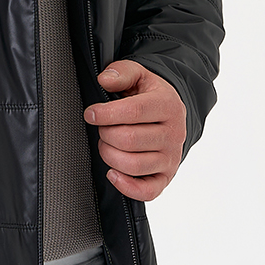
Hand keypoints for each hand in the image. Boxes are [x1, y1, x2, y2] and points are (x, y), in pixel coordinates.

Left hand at [84, 60, 186, 201]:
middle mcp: (173, 133)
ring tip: (106, 144)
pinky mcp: (166, 177)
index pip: (134, 112)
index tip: (90, 114)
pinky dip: (126, 186)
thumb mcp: (138, 75)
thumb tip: (104, 80)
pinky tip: (112, 173)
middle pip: (129, 140)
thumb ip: (121, 72)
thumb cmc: (149, 94)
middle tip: (101, 128)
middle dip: (106, 134)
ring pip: (133, 165)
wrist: (171, 113)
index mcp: (167, 105)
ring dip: (110, 155)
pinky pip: (147, 191)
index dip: (107, 114)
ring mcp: (171, 158)